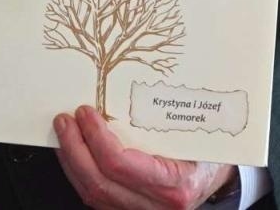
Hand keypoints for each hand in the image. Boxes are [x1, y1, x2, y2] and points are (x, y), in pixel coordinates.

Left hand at [54, 105, 234, 209]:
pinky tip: (73, 152)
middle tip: (65, 120)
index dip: (96, 138)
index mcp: (176, 184)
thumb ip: (166, 117)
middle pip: (100, 183)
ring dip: (71, 160)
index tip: (86, 113)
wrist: (215, 178)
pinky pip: (96, 197)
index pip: (121, 166)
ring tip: (64, 132)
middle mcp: (158, 206)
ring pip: (93, 194)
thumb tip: (130, 82)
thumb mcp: (195, 132)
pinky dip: (78, 172)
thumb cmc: (208, 150)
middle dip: (75, 148)